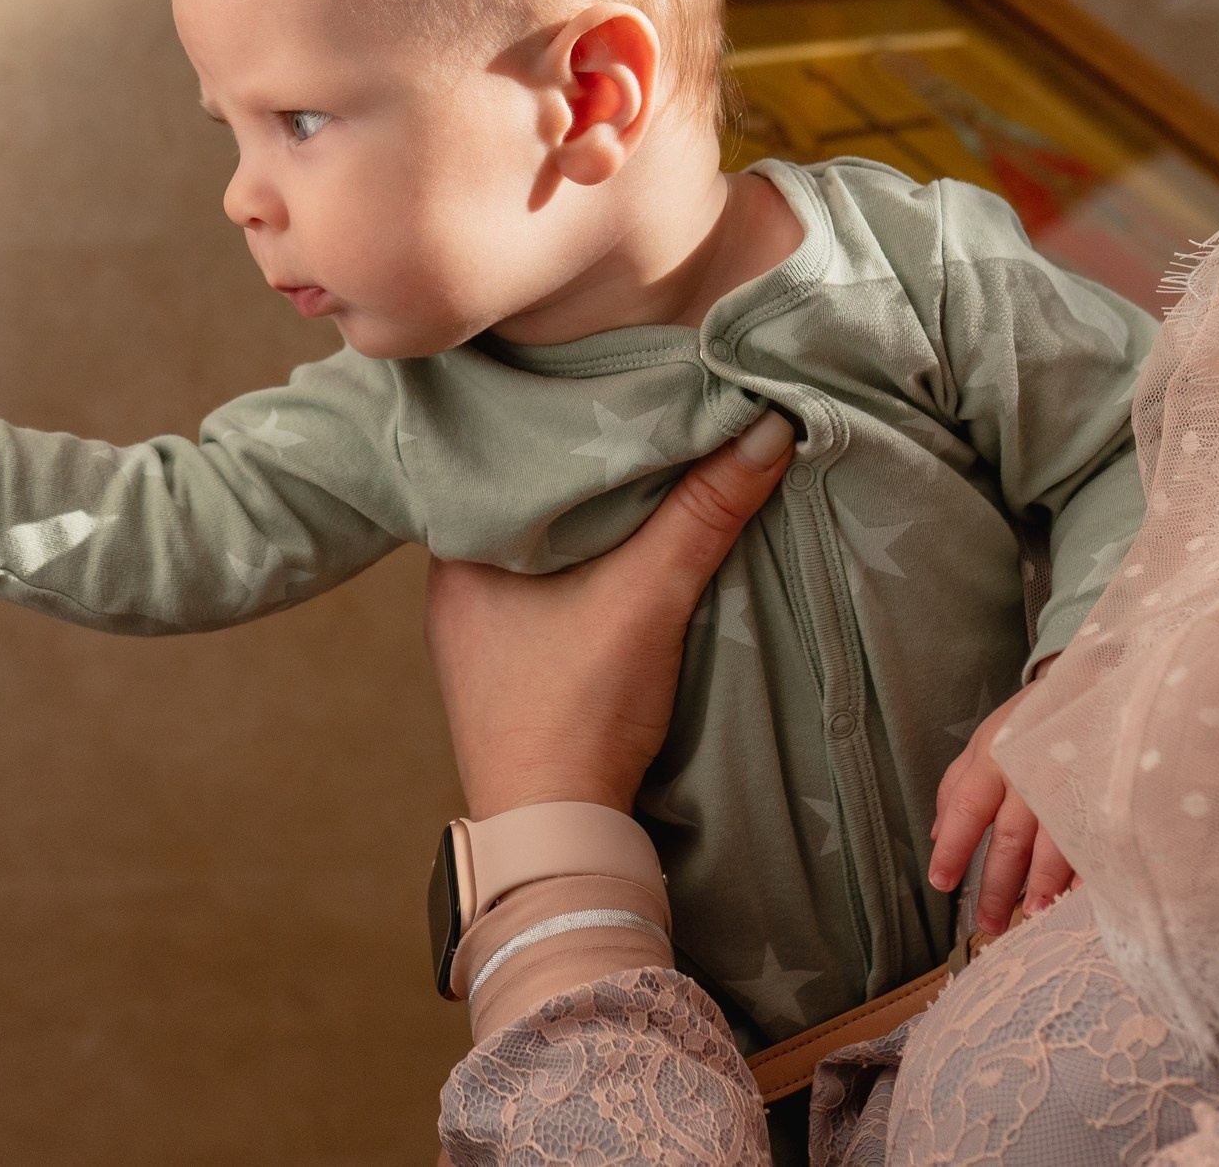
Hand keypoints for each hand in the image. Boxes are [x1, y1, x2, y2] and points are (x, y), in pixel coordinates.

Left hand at [425, 414, 793, 818]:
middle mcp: (452, 583)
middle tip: (645, 422)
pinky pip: (544, 591)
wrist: (557, 830)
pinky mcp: (505, 668)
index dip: (565, 425)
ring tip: (648, 473)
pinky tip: (626, 554)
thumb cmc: (578, 710)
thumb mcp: (650, 596)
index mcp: (456, 551)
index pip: (509, 458)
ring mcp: (474, 630)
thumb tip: (766, 426)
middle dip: (586, 471)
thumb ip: (704, 512)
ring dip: (590, 525)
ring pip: (541, 548)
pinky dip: (585, 569)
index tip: (615, 389)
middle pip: (529, 501)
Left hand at [929, 675, 1074, 933]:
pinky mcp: (1105, 789)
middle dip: (998, 886)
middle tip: (990, 923)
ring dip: (1044, 884)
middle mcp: (1027, 774)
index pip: (965, 811)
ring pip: (1054, 843)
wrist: (1091, 684)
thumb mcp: (984, 743)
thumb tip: (937, 836)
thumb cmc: (1029, 722)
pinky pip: (1096, 835)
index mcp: (991, 761)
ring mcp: (1070, 783)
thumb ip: (956, 788)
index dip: (953, 851)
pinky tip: (1084, 892)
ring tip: (1035, 913)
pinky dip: (1089, 867)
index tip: (943, 885)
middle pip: (1009, 840)